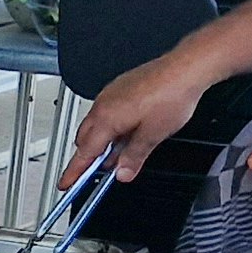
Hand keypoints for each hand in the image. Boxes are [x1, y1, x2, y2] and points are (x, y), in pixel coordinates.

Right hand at [69, 49, 219, 182]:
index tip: (67, 183)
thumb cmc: (171, 95)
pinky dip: (110, 127)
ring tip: (119, 155)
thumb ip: (134, 157)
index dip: (75, 172)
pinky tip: (127, 133)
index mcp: (106, 119)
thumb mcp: (153, 135)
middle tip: (97, 173)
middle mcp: (103, 105)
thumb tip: (123, 172)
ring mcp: (109, 95)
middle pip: (84, 138)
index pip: (84, 153)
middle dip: (88, 157)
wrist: (184, 69)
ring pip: (95, 125)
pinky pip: (105, 112)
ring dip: (101, 142)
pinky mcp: (119, 88)